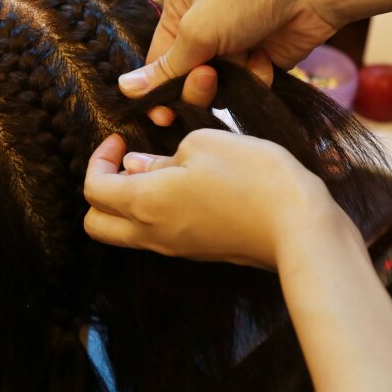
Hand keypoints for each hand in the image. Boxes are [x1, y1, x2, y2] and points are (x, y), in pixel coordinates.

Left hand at [83, 130, 352, 268]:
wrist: (299, 227)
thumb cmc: (253, 176)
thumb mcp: (204, 145)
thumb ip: (162, 157)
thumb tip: (138, 167)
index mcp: (144, 203)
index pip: (93, 189)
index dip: (99, 159)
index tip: (120, 139)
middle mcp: (152, 233)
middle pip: (96, 224)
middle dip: (101, 191)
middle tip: (127, 163)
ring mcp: (174, 248)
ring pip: (124, 234)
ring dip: (127, 204)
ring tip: (157, 171)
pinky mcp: (196, 252)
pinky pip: (155, 237)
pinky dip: (152, 214)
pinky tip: (182, 187)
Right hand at [121, 0, 339, 124]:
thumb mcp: (197, 30)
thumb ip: (165, 68)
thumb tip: (125, 89)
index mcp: (179, 8)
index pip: (157, 61)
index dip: (159, 90)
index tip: (163, 116)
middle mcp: (205, 25)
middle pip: (187, 78)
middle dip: (198, 84)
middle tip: (210, 78)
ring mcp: (236, 42)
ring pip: (219, 86)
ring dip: (232, 80)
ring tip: (247, 59)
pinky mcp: (263, 57)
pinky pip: (248, 84)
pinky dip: (256, 76)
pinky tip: (267, 59)